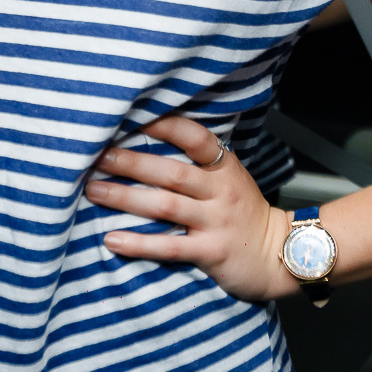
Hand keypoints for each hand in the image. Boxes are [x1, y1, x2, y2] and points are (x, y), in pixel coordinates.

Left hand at [84, 116, 295, 303]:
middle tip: (98, 156)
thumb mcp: (229, 178)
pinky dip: (139, 243)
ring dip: (125, 197)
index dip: (165, 125)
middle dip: (131, 162)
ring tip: (94, 190)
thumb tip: (147, 140)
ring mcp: (216, 222)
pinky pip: (170, 246)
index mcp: (223, 168)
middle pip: (171, 172)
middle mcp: (220, 191)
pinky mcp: (211, 252)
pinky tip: (112, 240)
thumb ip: (198, 162)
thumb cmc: (242, 212)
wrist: (278, 254)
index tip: (131, 118)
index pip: (195, 138)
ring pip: (165, 205)